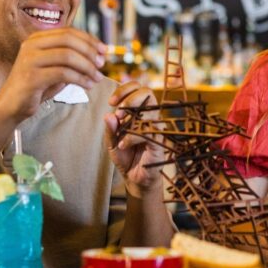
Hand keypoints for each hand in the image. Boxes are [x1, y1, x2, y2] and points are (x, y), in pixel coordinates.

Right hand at [0, 28, 105, 121]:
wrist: (10, 106)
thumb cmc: (35, 87)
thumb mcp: (54, 68)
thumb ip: (70, 58)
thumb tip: (97, 54)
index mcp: (36, 38)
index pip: (68, 31)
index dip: (89, 39)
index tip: (103, 50)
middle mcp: (31, 45)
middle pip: (69, 40)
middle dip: (89, 51)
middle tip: (102, 64)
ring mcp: (30, 59)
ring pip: (68, 56)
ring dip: (87, 67)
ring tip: (97, 78)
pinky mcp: (31, 76)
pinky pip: (63, 73)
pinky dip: (80, 79)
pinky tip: (88, 85)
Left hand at [104, 81, 164, 197]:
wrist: (134, 179)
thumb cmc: (125, 157)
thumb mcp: (111, 142)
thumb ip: (110, 129)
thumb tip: (109, 115)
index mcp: (138, 112)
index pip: (137, 88)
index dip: (124, 89)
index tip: (112, 102)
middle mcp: (149, 117)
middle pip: (147, 92)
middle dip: (130, 98)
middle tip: (119, 111)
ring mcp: (155, 128)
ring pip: (149, 110)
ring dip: (130, 118)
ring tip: (120, 131)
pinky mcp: (158, 141)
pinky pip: (147, 132)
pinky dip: (131, 137)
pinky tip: (123, 144)